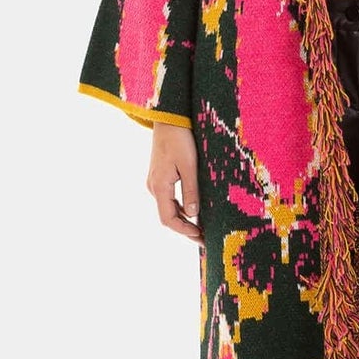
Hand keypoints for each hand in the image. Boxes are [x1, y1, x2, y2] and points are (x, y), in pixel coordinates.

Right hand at [147, 123, 202, 241]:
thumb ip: (191, 190)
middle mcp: (154, 187)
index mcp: (160, 186)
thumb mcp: (189, 165)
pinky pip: (169, 200)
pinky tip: (194, 213)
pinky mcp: (159, 178)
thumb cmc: (180, 139)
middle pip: (167, 217)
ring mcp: (155, 182)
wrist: (168, 119)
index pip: (168, 219)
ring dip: (183, 221)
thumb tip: (193, 215)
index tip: (200, 236)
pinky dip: (180, 209)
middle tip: (204, 239)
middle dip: (185, 229)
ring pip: (168, 209)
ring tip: (201, 229)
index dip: (183, 231)